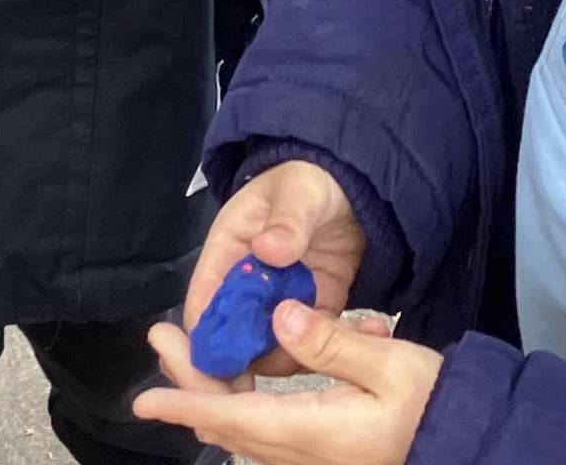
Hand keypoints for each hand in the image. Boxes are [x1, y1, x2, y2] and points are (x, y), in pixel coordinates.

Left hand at [135, 305, 441, 464]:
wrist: (474, 448)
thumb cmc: (436, 407)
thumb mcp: (389, 366)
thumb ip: (329, 341)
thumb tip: (280, 315)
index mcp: (315, 435)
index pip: (233, 419)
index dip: (185, 404)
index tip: (144, 400)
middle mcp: (306, 459)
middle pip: (230, 425)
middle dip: (189, 385)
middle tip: (162, 337)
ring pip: (246, 436)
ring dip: (212, 397)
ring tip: (190, 356)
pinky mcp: (327, 461)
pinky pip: (268, 441)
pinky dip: (242, 413)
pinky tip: (238, 388)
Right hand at [185, 161, 369, 375]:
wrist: (352, 184)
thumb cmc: (309, 180)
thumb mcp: (298, 192)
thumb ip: (287, 221)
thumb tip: (268, 251)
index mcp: (228, 249)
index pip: (205, 301)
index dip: (208, 338)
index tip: (223, 370)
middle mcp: (247, 282)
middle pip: (232, 336)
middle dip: (246, 363)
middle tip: (272, 385)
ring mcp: (280, 300)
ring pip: (270, 347)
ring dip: (294, 359)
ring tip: (332, 353)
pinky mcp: (313, 310)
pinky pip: (311, 342)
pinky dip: (329, 349)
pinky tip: (360, 341)